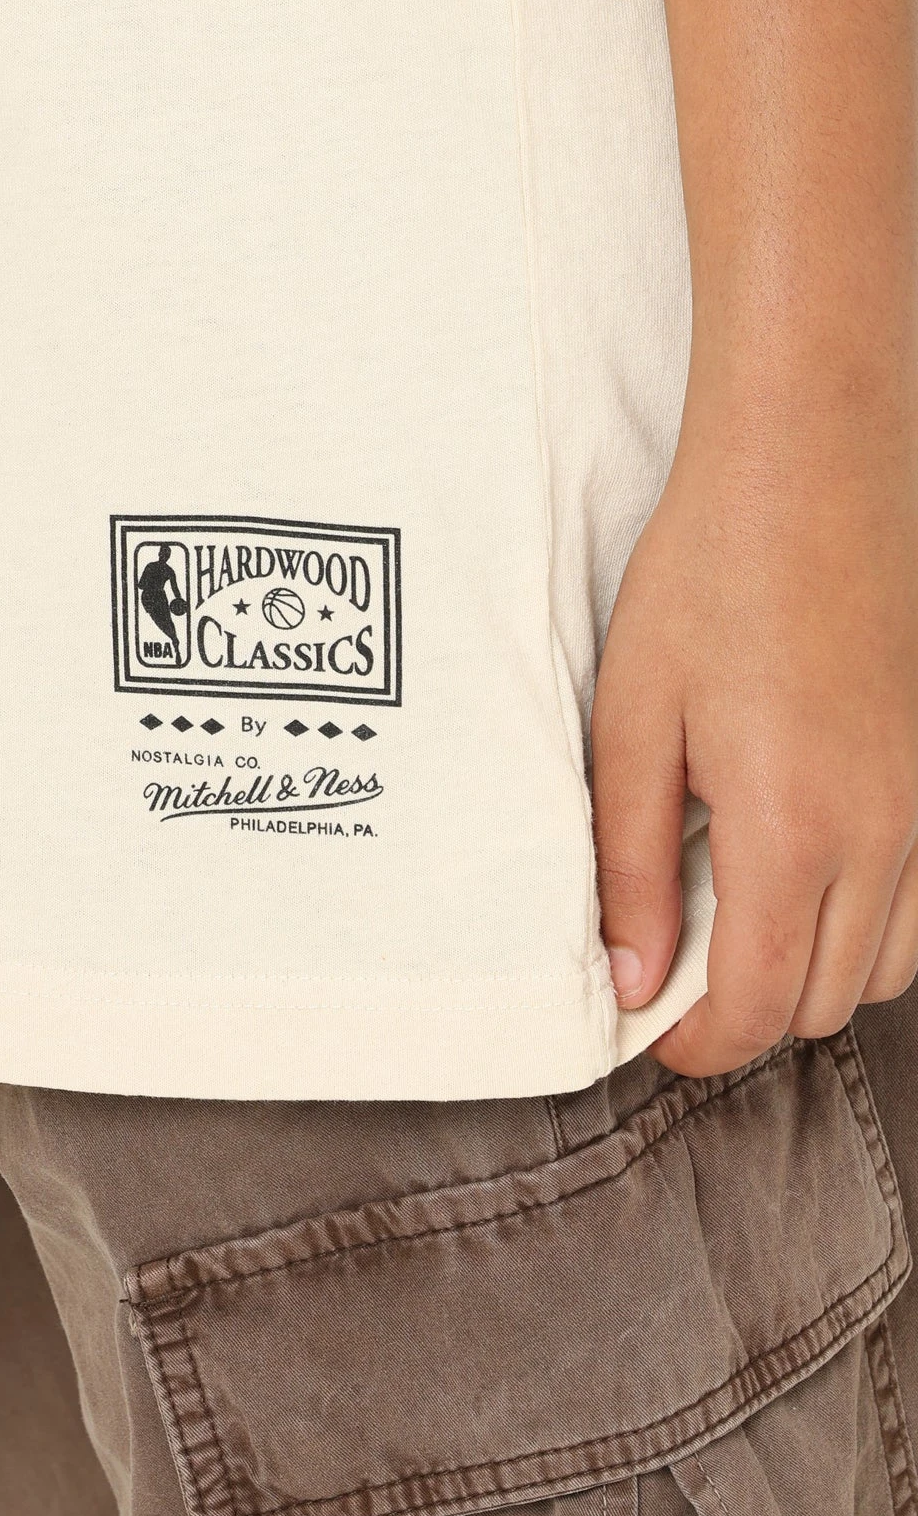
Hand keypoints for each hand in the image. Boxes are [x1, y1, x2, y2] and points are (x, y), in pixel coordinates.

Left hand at [591, 392, 917, 1076]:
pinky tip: (798, 873)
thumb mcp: (632, 724)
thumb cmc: (708, 583)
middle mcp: (881, 835)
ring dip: (808, 972)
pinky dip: (863, 924)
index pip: (756, 1004)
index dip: (696, 1043)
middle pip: (824, 1003)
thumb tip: (628, 976)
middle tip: (673, 971)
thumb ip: (630, 863)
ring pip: (887, 964)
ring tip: (731, 922)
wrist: (811, 473)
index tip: (650, 1032)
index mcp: (790, 830)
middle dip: (745, 1014)